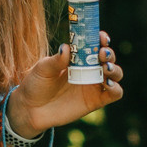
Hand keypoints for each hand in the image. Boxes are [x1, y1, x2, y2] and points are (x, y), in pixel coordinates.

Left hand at [9, 31, 123, 136]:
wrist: (30, 109)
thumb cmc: (36, 84)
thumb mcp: (42, 69)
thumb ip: (56, 60)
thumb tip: (66, 47)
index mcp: (78, 58)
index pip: (95, 44)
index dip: (101, 39)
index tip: (101, 36)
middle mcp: (89, 70)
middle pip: (109, 58)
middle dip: (109, 53)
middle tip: (102, 53)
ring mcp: (94, 86)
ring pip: (116, 74)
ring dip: (115, 69)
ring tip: (105, 68)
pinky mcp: (96, 101)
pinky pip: (115, 94)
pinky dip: (116, 88)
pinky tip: (107, 83)